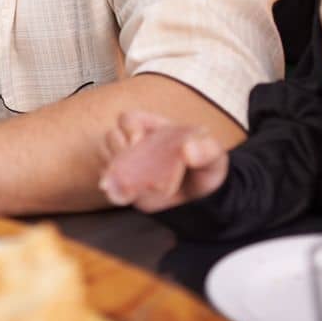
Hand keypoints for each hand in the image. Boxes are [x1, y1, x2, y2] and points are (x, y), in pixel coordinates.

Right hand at [99, 111, 228, 211]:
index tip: (136, 141)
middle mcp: (138, 144)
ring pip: (107, 157)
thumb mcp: (214, 156)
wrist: (203, 201)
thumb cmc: (205, 170)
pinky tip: (126, 192)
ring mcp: (130, 165)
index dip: (128, 127)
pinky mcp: (127, 186)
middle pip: (112, 136)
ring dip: (113, 165)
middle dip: (117, 147)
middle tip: (130, 162)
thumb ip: (206, 149)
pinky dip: (113, 185)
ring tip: (130, 179)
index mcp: (155, 129)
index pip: (129, 118)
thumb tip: (187, 150)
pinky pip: (109, 181)